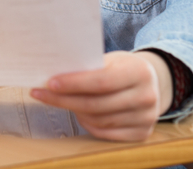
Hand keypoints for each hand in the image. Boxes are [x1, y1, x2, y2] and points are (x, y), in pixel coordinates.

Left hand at [30, 50, 171, 140]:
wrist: (151, 82)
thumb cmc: (122, 67)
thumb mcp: (111, 59)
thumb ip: (89, 66)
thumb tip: (53, 74)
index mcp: (139, 72)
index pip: (101, 81)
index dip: (73, 84)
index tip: (49, 83)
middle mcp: (147, 97)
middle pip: (96, 104)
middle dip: (64, 99)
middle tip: (40, 94)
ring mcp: (146, 118)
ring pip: (98, 120)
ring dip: (73, 110)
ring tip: (59, 100)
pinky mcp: (142, 133)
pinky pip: (104, 132)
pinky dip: (86, 123)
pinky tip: (77, 112)